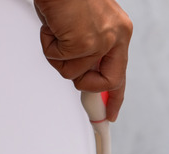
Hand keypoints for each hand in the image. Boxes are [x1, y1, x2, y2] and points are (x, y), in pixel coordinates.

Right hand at [34, 0, 131, 121]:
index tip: (111, 115)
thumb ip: (88, 48)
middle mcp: (116, 36)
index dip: (115, 98)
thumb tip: (81, 73)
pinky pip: (59, 61)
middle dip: (83, 82)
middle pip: (104, 82)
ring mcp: (101, 40)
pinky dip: (48, 46)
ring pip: (73, 73)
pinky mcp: (83, 43)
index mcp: (119, 31)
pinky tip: (52, 26)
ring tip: (56, 29)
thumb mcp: (85, 24)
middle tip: (70, 69)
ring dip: (57, 54)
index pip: (120, 73)